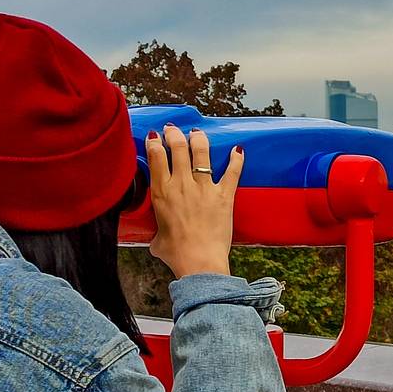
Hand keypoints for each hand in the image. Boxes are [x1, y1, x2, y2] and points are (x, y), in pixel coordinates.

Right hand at [145, 124, 243, 278]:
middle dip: (174, 134)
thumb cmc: (177, 254)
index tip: (155, 136)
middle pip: (177, 147)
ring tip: (197, 133)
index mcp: (162, 193)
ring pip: (201, 152)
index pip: (156, 157)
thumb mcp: (157, 240)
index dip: (154, 142)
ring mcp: (204, 188)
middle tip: (173, 130)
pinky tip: (238, 150)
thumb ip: (157, 232)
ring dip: (199, 139)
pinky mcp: (224, 195)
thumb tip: (157, 239)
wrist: (199, 262)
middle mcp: (182, 184)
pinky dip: (236, 159)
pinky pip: (232, 171)